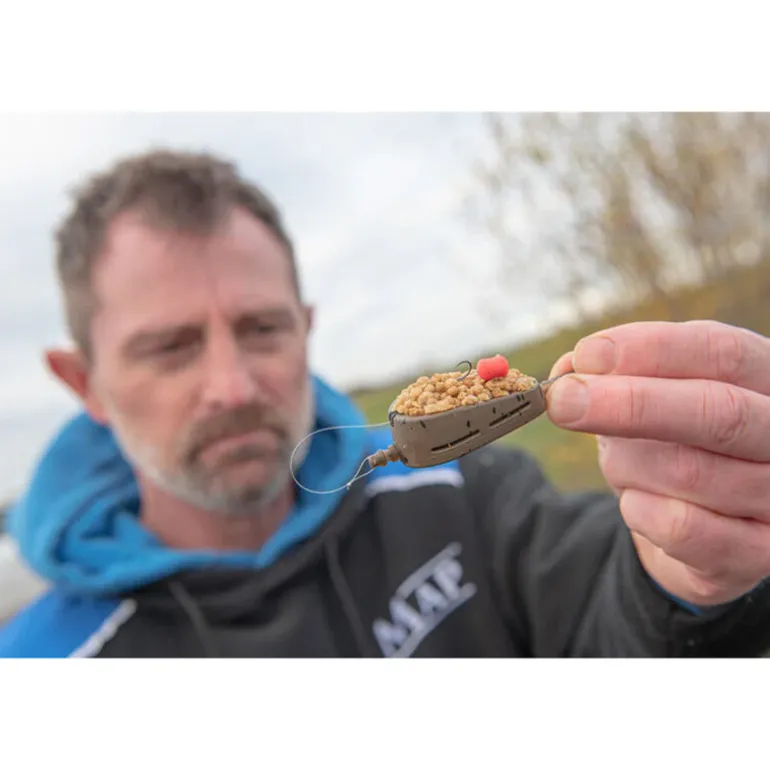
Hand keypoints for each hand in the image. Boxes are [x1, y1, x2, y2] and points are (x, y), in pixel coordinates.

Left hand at [546, 320, 769, 606]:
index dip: (652, 350)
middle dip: (630, 404)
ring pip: (689, 472)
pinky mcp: (760, 552)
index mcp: (764, 378)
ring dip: (626, 465)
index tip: (587, 356)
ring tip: (616, 462)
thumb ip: (610, 379)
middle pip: (718, 412)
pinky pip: (684, 529)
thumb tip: (568, 370)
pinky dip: (640, 511)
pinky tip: (634, 501)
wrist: (705, 531)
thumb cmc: (674, 446)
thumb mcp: (645, 401)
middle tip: (562, 401)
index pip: (722, 352)